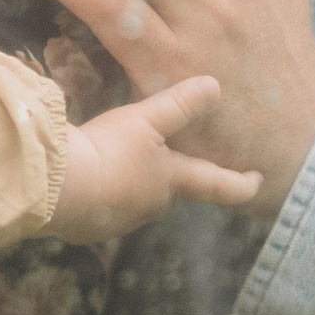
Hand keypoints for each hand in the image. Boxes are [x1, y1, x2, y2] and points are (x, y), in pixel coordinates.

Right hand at [47, 75, 261, 235]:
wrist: (57, 187)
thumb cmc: (109, 151)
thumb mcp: (146, 120)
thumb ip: (179, 105)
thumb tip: (216, 85)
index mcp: (170, 182)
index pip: (215, 184)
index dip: (239, 183)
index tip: (258, 181)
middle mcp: (149, 207)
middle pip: (168, 192)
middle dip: (169, 179)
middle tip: (166, 161)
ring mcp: (117, 221)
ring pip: (132, 201)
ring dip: (129, 186)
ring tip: (114, 166)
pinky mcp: (86, 229)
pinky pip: (99, 211)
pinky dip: (98, 197)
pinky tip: (83, 182)